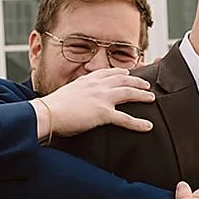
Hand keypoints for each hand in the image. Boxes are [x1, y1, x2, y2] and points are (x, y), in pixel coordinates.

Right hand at [37, 68, 154, 138]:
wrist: (47, 113)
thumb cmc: (53, 107)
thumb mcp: (67, 93)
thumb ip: (77, 93)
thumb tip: (78, 99)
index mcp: (87, 80)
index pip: (109, 72)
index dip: (121, 72)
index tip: (129, 73)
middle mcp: (97, 85)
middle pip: (123, 80)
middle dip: (137, 81)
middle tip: (146, 85)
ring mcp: (101, 98)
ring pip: (128, 93)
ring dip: (142, 95)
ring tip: (151, 98)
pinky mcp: (103, 113)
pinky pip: (125, 119)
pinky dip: (138, 123)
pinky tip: (147, 126)